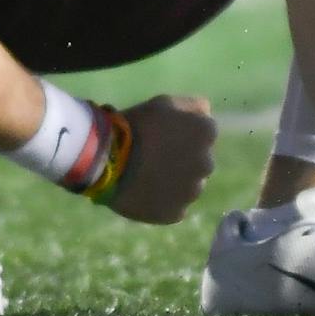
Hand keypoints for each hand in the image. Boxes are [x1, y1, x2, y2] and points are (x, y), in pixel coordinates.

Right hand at [102, 94, 217, 224]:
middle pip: (199, 162)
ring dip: (175, 182)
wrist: (107, 158)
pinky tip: (145, 192)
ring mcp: (192, 191)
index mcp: (207, 133)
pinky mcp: (175, 213)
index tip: (163, 136)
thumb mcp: (166, 102)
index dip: (183, 134)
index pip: (204, 133)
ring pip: (188, 186)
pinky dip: (163, 201)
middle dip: (184, 160)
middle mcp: (207, 164)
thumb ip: (193, 106)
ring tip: (148, 176)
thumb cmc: (136, 124)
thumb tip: (206, 112)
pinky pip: (173, 206)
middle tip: (155, 158)